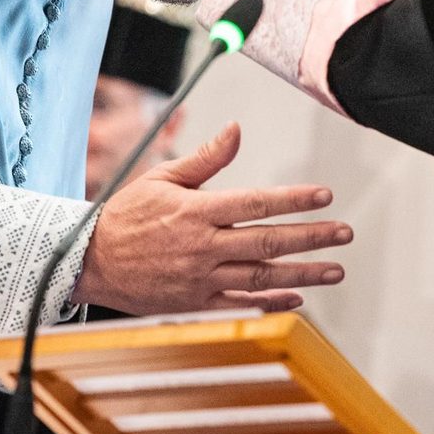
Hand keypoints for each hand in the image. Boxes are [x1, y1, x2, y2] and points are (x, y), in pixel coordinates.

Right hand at [72, 122, 352, 313]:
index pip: (256, 203)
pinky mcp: (194, 302)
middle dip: (312, 238)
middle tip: (344, 233)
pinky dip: (271, 301)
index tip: (325, 195)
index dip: (294, 199)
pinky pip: (240, 304)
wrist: (89, 260)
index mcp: (196, 211)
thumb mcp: (162, 177)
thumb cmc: (127, 214)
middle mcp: (202, 246)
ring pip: (261, 277)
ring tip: (335, 269)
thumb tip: (236, 129)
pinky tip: (297, 296)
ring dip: (303, 274)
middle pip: (268, 242)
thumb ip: (205, 158)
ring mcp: (200, 278)